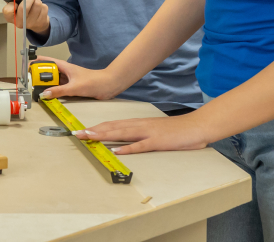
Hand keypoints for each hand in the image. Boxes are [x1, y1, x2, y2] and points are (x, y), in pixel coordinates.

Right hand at [0, 0, 49, 32]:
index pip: (8, 11)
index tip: (15, 3)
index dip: (12, 5)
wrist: (35, 22)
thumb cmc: (22, 11)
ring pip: (37, 5)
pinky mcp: (42, 22)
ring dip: (37, 1)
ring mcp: (31, 23)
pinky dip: (43, 6)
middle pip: (24, 8)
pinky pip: (44, 7)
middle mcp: (20, 23)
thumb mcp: (12, 3)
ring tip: (34, 3)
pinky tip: (39, 9)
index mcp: (10, 18)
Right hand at [35, 56, 126, 100]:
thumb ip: (59, 91)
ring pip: (53, 80)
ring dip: (46, 85)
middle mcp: (65, 72)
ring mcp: (68, 79)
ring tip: (38, 90)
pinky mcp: (72, 86)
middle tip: (31, 83)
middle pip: (47, 72)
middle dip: (39, 76)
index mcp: (64, 66)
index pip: (46, 61)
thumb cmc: (94, 81)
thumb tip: (45, 94)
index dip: (36, 63)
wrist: (109, 85)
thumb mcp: (74, 87)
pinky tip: (50, 95)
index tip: (27, 68)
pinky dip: (54, 91)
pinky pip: (59, 88)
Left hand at [73, 112, 211, 154]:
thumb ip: (138, 134)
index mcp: (138, 123)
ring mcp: (148, 133)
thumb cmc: (175, 130)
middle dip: (93, 130)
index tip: (81, 130)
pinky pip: (140, 145)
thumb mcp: (152, 129)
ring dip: (104, 135)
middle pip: (112, 127)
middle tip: (77, 133)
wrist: (196, 126)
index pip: (112, 124)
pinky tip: (116, 150)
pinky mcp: (158, 142)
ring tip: (89, 137)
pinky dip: (128, 148)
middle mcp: (140, 125)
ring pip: (122, 133)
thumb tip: (121, 141)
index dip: (96, 127)